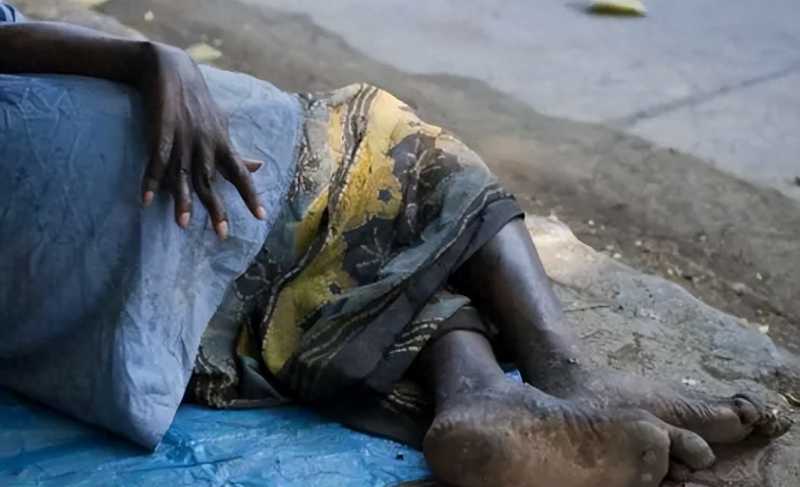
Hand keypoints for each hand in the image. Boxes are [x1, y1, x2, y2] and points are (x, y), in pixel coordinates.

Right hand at [138, 43, 264, 238]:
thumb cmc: (199, 103)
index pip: (241, 174)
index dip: (251, 196)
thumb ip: (236, 152)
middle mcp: (205, 145)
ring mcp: (183, 139)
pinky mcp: (160, 133)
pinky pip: (156, 161)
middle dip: (217, 208)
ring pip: (183, 176)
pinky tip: (145, 200)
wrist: (171, 69)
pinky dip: (150, 180)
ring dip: (182, 200)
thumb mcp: (221, 126)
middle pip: (211, 182)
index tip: (261, 217)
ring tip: (183, 225)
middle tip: (222, 234)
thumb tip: (259, 166)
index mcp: (222, 145)